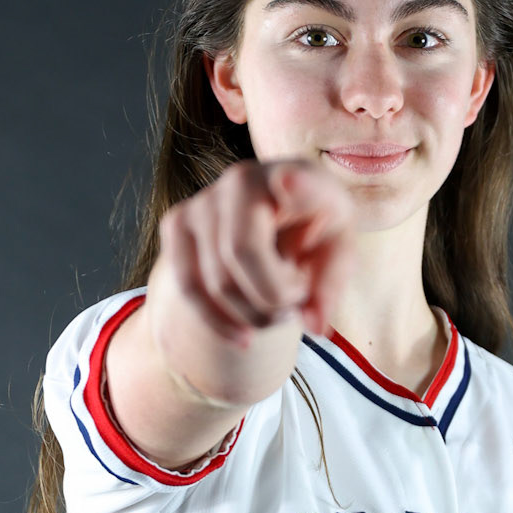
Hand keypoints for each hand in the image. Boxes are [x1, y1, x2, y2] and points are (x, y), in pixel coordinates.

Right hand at [152, 158, 355, 357]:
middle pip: (243, 253)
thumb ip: (330, 288)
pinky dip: (219, 322)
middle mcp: (243, 178)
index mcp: (296, 177)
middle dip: (273, 298)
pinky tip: (244, 336)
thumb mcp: (336, 256)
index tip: (289, 181)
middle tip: (296, 303)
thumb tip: (315, 327)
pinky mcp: (176, 224)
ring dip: (254, 315)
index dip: (293, 184)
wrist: (274, 223)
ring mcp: (204, 200)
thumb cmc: (312, 235)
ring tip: (277, 312)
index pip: (292, 181)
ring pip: (217, 281)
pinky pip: (188, 288)